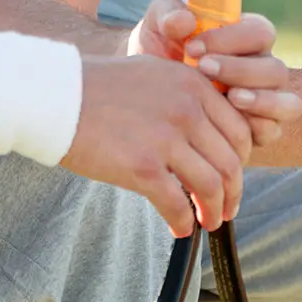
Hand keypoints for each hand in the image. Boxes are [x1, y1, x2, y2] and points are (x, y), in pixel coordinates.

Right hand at [61, 55, 252, 236]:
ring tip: (209, 221)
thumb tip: (206, 126)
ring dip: (215, 210)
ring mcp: (167, 138)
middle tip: (229, 208)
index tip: (235, 176)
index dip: (243, 160)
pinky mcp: (143, 166)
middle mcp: (189, 110)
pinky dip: (183, 220)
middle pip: (231, 161)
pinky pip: (176, 202)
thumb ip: (187, 94)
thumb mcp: (158, 73)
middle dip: (234, 191)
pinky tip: (181, 228)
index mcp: (196, 86)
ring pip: (211, 184)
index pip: (240, 130)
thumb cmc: (102, 86)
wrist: (59, 97)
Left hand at [128, 0, 301, 148]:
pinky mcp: (259, 129)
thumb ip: (167, 14)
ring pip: (285, 100)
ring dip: (261, 99)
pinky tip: (229, 124)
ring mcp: (266, 100)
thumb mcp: (157, 29)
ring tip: (230, 97)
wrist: (144, 101)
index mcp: (248, 38)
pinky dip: (258, 126)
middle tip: (203, 69)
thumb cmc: (160, 56)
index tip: (193, 46)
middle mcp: (263, 68)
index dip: (232, 38)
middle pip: (275, 68)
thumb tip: (184, 21)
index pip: (259, 31)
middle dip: (241, 69)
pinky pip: (274, 129)